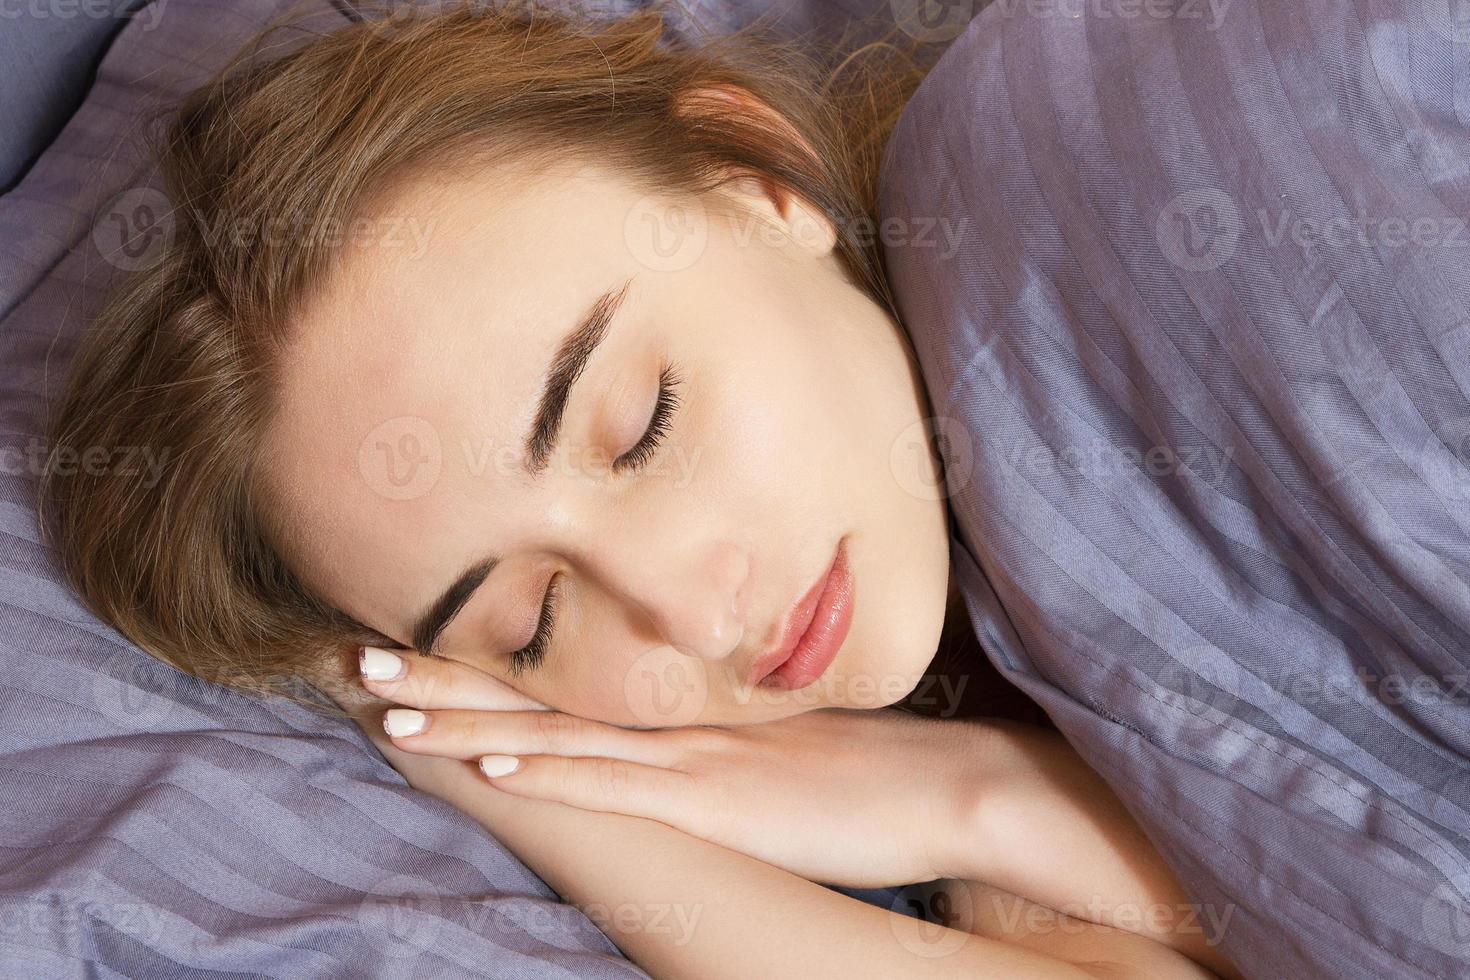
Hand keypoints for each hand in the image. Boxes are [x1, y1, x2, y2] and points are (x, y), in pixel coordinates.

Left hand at [355, 645, 996, 889]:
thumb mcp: (777, 743)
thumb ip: (721, 730)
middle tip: (356, 652)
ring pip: (559, 728)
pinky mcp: (719, 798)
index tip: (411, 640)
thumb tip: (677, 732)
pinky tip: (493, 762)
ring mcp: (694, 751)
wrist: (948, 783)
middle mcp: (677, 713)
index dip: (484, 659)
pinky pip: (620, 784)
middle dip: (445, 673)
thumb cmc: (872, 771)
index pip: (567, 674)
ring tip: (384, 703)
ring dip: (468, 718)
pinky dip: (553, 771)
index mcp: (686, 701)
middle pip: (541, 687)